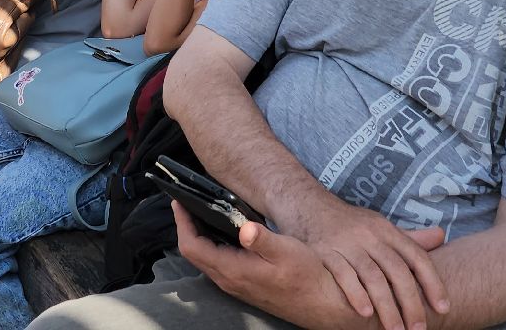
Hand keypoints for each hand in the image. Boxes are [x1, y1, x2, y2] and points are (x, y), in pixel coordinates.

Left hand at [174, 203, 367, 328]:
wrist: (326, 305)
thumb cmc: (309, 278)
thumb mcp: (287, 251)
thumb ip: (262, 239)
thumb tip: (243, 227)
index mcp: (234, 271)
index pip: (192, 247)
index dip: (182, 223)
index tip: (179, 202)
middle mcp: (230, 281)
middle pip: (194, 254)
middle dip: (186, 227)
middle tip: (186, 204)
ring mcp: (237, 286)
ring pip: (206, 260)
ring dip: (199, 237)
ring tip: (201, 214)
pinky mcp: (246, 286)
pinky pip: (218, 265)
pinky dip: (212, 246)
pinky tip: (224, 234)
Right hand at [288, 197, 448, 329]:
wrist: (308, 206)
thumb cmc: (350, 224)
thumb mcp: (380, 225)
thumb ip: (409, 237)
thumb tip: (441, 236)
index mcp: (386, 229)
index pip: (416, 257)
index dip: (432, 283)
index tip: (443, 308)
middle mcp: (369, 235)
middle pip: (396, 270)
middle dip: (410, 302)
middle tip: (419, 329)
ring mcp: (346, 242)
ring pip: (372, 276)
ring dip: (386, 306)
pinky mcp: (324, 250)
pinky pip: (342, 274)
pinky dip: (355, 294)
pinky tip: (365, 313)